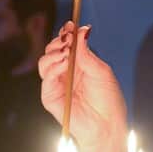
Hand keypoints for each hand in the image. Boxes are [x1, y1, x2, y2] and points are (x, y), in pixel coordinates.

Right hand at [38, 22, 127, 151]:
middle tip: (68, 38)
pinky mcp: (50, 97)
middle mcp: (65, 72)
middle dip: (59, 41)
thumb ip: (87, 52)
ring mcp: (56, 84)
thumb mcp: (101, 71)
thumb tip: (82, 31)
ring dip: (54, 52)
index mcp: (78, 64)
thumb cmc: (108, 101)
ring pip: (45, 62)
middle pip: (52, 50)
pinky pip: (46, 78)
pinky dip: (53, 67)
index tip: (71, 25)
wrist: (107, 126)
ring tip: (66, 51)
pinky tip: (64, 63)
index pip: (65, 44)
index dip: (66, 33)